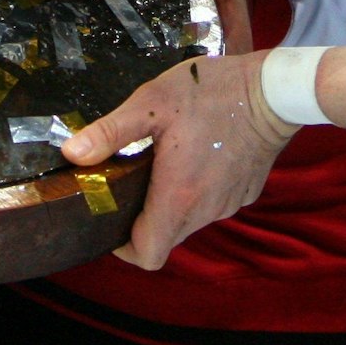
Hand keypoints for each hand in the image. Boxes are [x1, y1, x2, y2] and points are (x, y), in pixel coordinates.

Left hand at [62, 50, 296, 268]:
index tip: (112, 220)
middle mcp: (205, 210)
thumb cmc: (211, 92)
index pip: (147, 254)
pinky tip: (195, 155)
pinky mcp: (245, 193)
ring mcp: (229, 204)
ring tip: (163, 162)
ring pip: (190, 222)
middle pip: (166, 238)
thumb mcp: (151, 103)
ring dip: (172, 203)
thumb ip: (110, 132)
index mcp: (178, 196)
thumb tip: (72, 154)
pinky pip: (212, 204)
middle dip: (144, 219)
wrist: (273, 90)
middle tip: (131, 181)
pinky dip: (198, 191)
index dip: (124, 247)